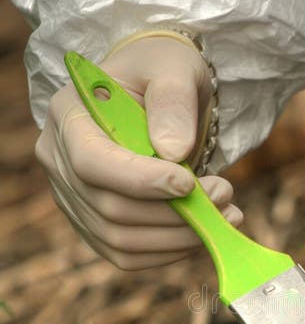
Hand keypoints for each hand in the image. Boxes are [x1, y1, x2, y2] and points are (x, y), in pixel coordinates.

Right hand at [35, 34, 241, 269]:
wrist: (156, 93)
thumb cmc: (161, 72)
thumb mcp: (173, 69)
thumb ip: (173, 103)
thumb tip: (175, 153)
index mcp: (68, 114)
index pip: (91, 162)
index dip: (140, 181)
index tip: (189, 184)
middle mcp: (59, 159)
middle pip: (109, 208)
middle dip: (173, 213)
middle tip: (225, 196)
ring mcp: (72, 197)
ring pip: (119, 239)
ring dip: (178, 237)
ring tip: (225, 215)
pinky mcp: (93, 224)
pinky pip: (126, 254)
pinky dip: (169, 251)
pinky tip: (202, 232)